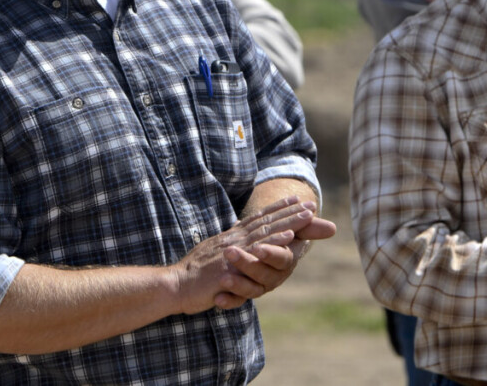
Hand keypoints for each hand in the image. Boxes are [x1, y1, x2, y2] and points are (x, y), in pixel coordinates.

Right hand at [171, 197, 332, 312]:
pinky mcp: (233, 264)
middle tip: (311, 203)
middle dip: (289, 212)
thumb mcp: (210, 255)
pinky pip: (257, 251)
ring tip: (307, 214)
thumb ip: (225, 246)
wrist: (175, 284)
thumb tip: (235, 235)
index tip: (293, 200)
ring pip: (265, 232)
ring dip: (288, 222)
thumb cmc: (192, 275)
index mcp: (230, 239)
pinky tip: (289, 237)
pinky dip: (274, 242)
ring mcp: (234, 251)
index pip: (256, 220)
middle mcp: (234, 240)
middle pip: (266, 222)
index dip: (275, 210)